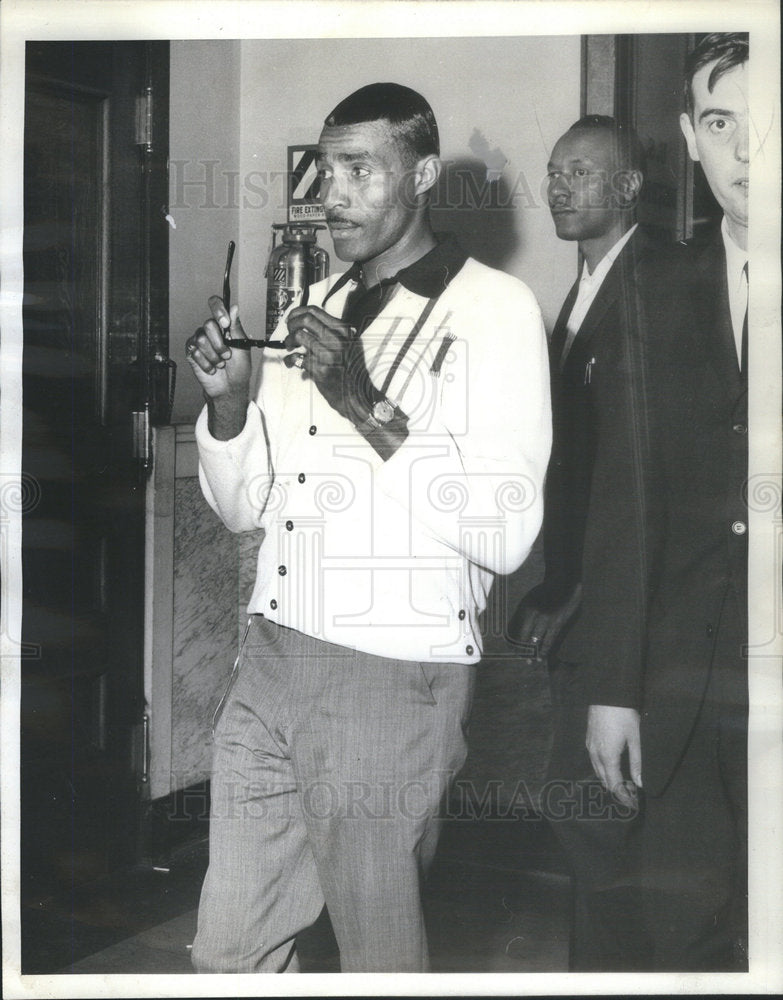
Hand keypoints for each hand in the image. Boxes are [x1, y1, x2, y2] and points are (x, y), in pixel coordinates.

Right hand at [185, 296, 251, 439]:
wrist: (230, 388)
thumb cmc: (239, 368)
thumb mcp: (242, 347)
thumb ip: (236, 327)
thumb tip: (234, 307)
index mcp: (224, 325)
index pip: (216, 304)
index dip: (218, 310)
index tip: (225, 323)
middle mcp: (210, 330)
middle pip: (208, 325)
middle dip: (219, 344)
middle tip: (227, 356)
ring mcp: (199, 340)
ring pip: (201, 340)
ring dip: (214, 356)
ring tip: (220, 364)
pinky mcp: (191, 352)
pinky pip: (194, 352)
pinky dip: (206, 364)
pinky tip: (212, 369)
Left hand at [284, 305, 371, 423]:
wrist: (357, 395)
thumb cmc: (350, 370)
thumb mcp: (348, 345)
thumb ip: (331, 332)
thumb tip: (305, 321)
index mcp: (343, 331)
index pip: (314, 311)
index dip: (297, 312)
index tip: (291, 319)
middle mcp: (337, 340)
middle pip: (305, 320)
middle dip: (291, 325)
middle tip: (289, 333)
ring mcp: (328, 354)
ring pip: (298, 336)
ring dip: (289, 341)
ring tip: (290, 348)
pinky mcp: (320, 369)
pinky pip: (297, 358)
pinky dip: (290, 360)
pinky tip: (292, 363)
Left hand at [508, 583, 581, 658]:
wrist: (564, 583)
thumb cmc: (543, 593)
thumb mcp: (529, 600)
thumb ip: (521, 615)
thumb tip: (511, 633)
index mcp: (524, 607)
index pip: (515, 630)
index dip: (512, 643)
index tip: (511, 650)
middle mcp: (534, 613)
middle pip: (523, 638)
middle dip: (521, 650)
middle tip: (520, 658)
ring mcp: (546, 618)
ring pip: (536, 641)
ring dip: (532, 654)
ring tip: (530, 662)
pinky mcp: (557, 622)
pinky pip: (549, 640)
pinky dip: (544, 650)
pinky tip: (541, 657)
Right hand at [586, 704, 641, 807]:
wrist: (607, 694)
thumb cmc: (624, 716)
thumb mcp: (635, 739)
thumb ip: (637, 762)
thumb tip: (639, 782)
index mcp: (608, 757)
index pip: (614, 784)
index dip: (623, 796)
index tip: (631, 804)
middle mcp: (595, 754)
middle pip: (604, 780)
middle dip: (616, 790)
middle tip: (629, 796)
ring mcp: (589, 746)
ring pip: (597, 770)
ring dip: (608, 780)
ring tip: (621, 784)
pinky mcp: (588, 739)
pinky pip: (593, 760)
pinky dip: (602, 769)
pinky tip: (610, 767)